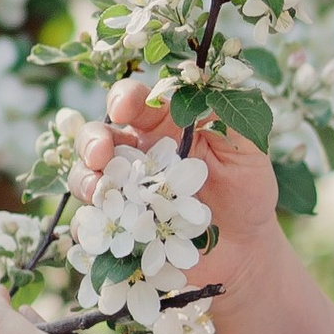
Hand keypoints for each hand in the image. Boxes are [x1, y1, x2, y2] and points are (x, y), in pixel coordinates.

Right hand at [77, 85, 284, 291]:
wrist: (245, 247)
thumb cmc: (247, 191)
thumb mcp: (249, 150)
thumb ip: (228, 118)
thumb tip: (205, 87)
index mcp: (165, 125)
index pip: (136, 102)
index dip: (123, 98)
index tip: (123, 107)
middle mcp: (138, 154)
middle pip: (99, 136)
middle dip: (92, 140)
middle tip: (100, 154)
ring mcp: (127, 190)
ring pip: (88, 174)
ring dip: (85, 178)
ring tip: (98, 191)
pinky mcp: (123, 225)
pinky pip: (94, 221)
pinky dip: (88, 221)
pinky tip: (95, 224)